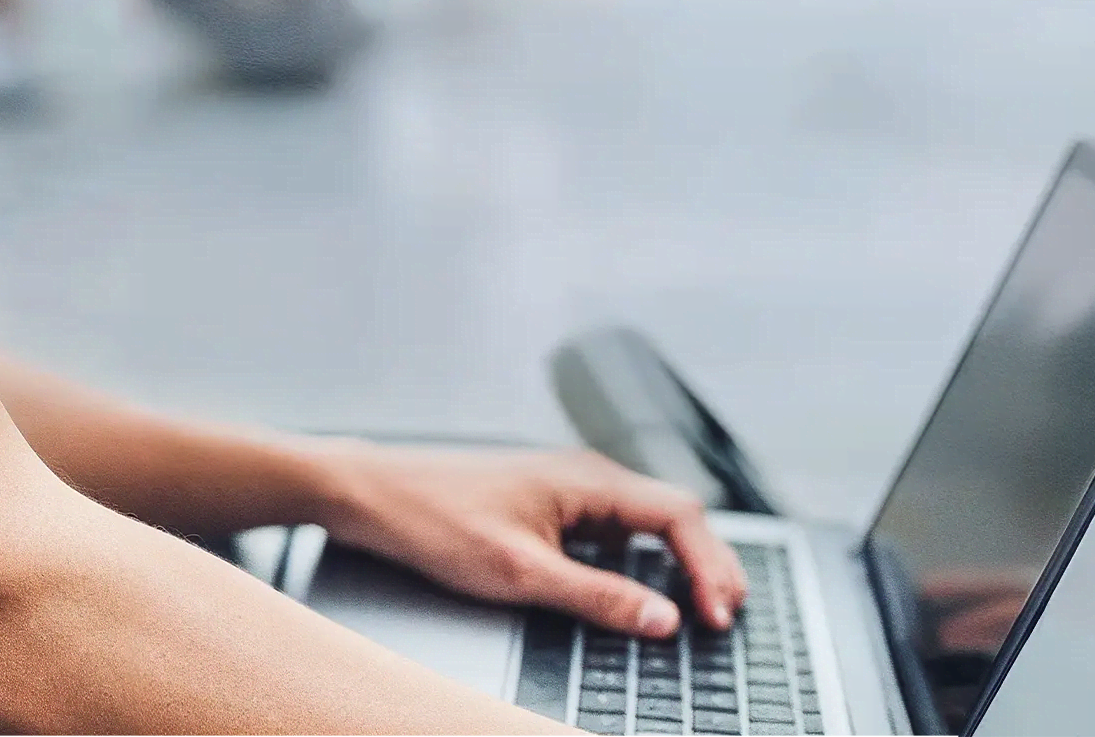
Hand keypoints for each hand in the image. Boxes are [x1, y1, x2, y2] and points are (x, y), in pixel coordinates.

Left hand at [310, 442, 744, 636]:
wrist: (370, 493)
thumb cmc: (432, 519)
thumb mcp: (520, 572)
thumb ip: (597, 597)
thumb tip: (664, 620)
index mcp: (588, 479)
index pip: (681, 516)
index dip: (712, 568)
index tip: (720, 616)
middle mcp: (584, 474)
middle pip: (672, 516)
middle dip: (707, 565)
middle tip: (724, 617)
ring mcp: (566, 486)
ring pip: (645, 521)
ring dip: (677, 561)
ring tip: (699, 605)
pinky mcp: (546, 502)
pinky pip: (612, 527)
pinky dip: (640, 558)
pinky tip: (639, 586)